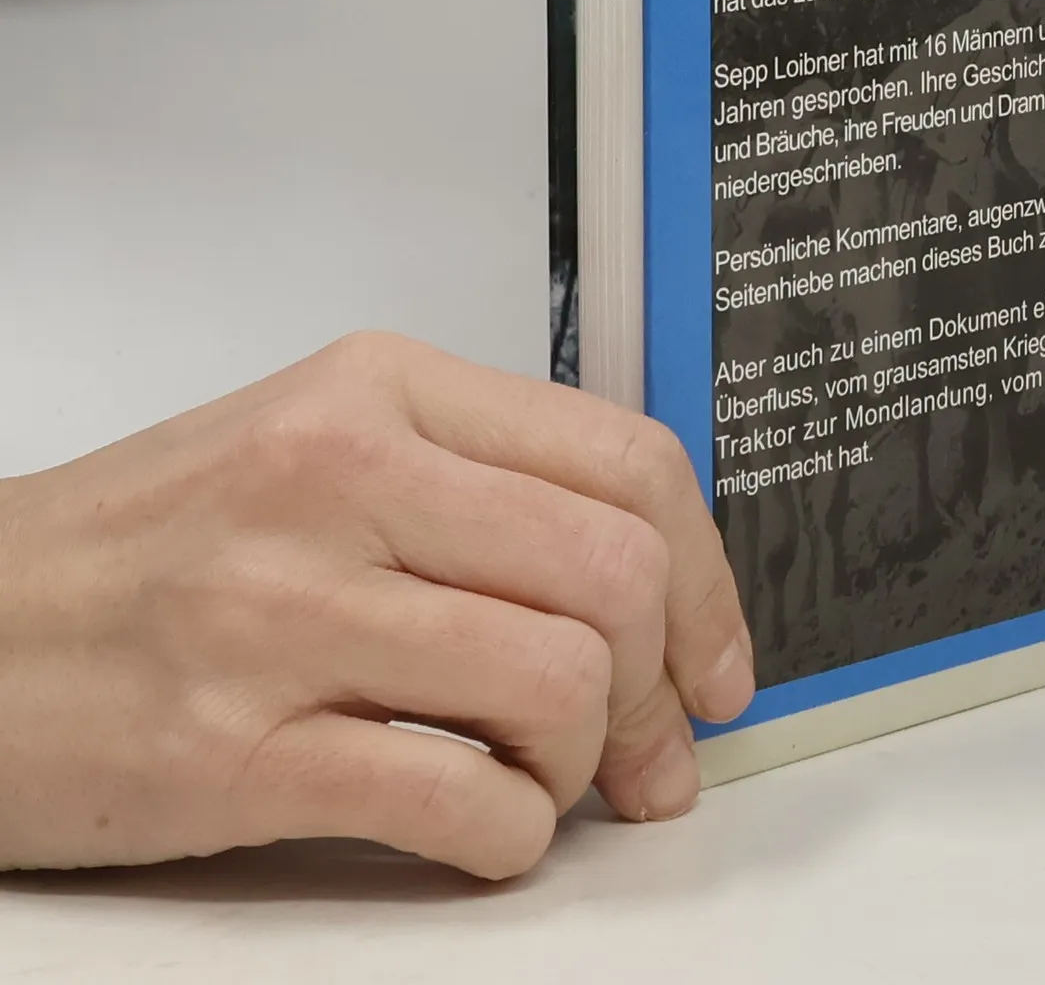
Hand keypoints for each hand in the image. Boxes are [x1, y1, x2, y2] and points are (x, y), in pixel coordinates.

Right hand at [0, 332, 751, 880]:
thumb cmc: (151, 542)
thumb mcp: (321, 442)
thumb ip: (480, 483)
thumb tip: (650, 580)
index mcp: (379, 389)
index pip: (625, 460)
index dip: (709, 575)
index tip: (716, 656)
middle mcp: (340, 477)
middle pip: (615, 571)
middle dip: (671, 681)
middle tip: (661, 744)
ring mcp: (284, 611)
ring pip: (559, 680)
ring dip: (590, 759)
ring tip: (553, 777)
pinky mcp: (233, 752)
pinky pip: (457, 800)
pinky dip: (510, 834)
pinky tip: (487, 825)